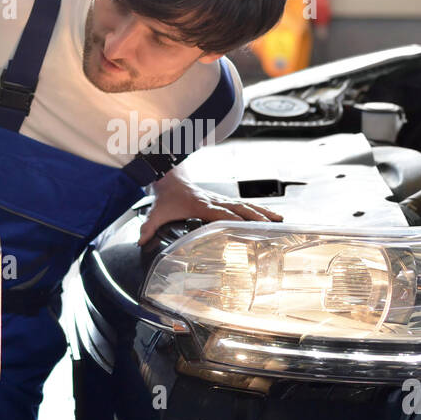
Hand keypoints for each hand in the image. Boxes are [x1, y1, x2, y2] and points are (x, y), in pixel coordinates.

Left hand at [138, 174, 281, 245]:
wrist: (170, 179)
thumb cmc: (167, 197)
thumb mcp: (156, 212)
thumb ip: (148, 227)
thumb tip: (140, 241)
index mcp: (200, 205)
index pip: (219, 214)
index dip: (232, 220)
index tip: (245, 227)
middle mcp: (214, 201)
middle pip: (239, 208)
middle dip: (256, 217)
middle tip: (272, 226)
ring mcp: (221, 200)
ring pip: (246, 205)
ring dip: (263, 212)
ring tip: (280, 220)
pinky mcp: (224, 200)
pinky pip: (245, 205)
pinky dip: (260, 209)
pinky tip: (272, 216)